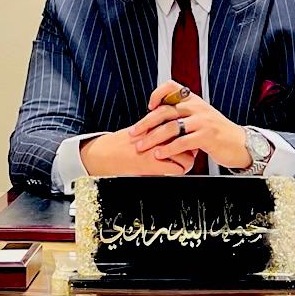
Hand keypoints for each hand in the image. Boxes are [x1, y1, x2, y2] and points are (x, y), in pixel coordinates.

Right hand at [80, 128, 197, 176]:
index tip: (186, 141)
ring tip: (179, 165)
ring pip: (188, 157)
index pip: (184, 127)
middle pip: (189, 141)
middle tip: (186, 154)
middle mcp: (159, 135)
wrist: (104, 153)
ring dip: (186, 162)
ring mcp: (157, 149)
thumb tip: (177, 135)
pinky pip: (178, 170)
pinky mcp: (153, 164)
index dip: (187, 136)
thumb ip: (159, 130)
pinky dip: (179, 172)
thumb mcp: (142, 130)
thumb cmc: (121, 143)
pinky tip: (171, 171)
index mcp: (157, 123)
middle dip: (190, 150)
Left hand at [129, 82, 250, 169]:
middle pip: (165, 110)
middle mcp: (197, 107)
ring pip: (171, 127)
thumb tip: (159, 115)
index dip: (157, 94)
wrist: (240, 144)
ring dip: (153, 138)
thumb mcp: (201, 117)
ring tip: (142, 147)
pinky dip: (168, 149)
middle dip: (146, 123)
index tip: (149, 107)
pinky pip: (182, 142)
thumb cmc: (217, 133)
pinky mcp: (207, 136)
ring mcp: (203, 121)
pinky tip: (159, 154)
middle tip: (134, 133)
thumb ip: (183, 113)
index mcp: (194, 100)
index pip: (172, 86)